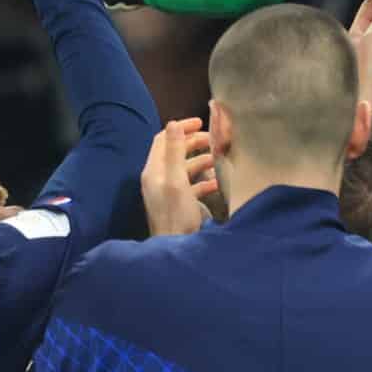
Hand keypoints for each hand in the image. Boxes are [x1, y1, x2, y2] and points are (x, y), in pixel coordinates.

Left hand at [142, 117, 218, 234]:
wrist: (175, 248)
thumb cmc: (175, 214)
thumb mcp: (176, 180)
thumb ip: (175, 152)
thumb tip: (173, 123)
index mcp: (154, 170)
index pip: (164, 139)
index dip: (181, 128)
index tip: (202, 123)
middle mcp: (158, 178)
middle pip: (175, 152)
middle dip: (194, 143)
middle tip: (214, 140)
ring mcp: (167, 191)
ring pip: (184, 168)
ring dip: (201, 161)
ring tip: (218, 160)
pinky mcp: (177, 203)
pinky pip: (191, 186)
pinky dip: (203, 181)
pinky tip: (217, 184)